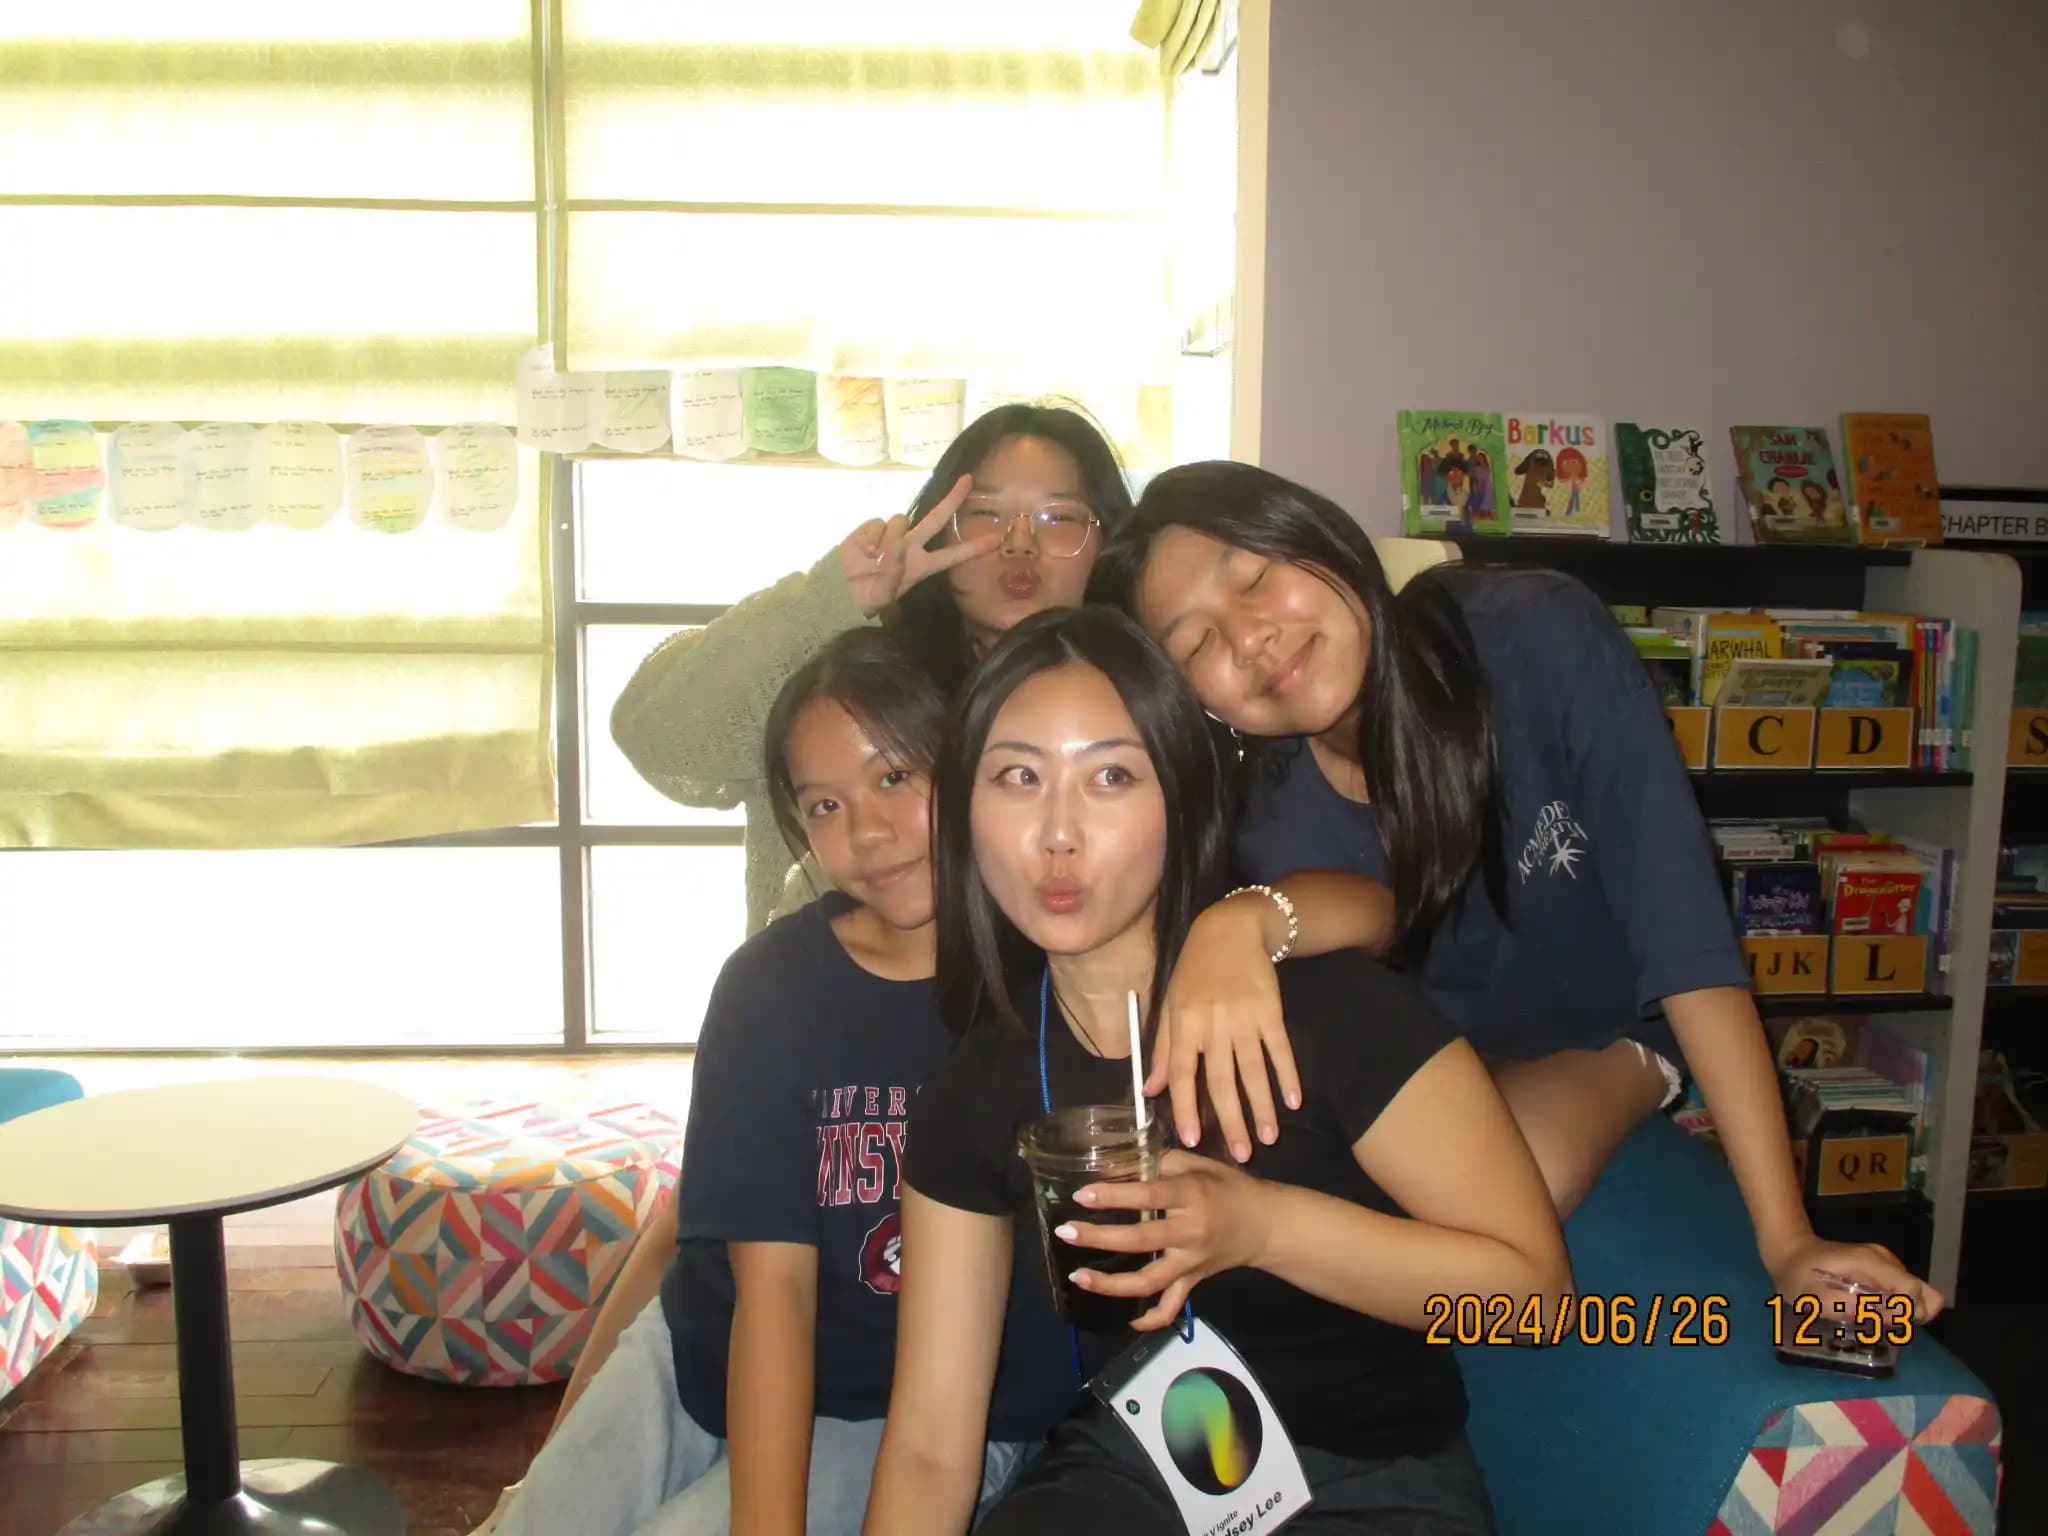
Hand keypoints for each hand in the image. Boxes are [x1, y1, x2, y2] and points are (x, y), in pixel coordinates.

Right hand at [836, 475, 998, 616]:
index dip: (972, 548)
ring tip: (872, 560)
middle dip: (953, 499)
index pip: (952, 556)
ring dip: (886, 541)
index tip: (995, 541)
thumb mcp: (886, 590)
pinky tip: (862, 550)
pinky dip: (867, 539)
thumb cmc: (868, 596)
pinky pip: (876, 525)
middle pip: (936, 519)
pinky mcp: (873, 527)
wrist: (840, 590)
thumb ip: (894, 564)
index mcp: (922, 565)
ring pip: (899, 522)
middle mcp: (912, 545)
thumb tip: (897, 541)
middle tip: (969, 480)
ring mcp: (893, 534)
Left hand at [1057, 1151, 1274, 1330]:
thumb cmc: (1228, 1187)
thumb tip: (1118, 1160)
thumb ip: (1161, 1162)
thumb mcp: (1199, 1164)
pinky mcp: (1194, 1282)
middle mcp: (1190, 1232)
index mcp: (1191, 1196)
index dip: (1114, 1195)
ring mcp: (1191, 1262)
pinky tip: (1126, 1319)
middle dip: (1100, 1238)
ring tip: (1078, 1278)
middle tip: (1066, 1233)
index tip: (1082, 1195)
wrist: (1265, 1224)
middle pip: (1141, 1239)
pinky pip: (1172, 1306)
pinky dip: (1151, 1318)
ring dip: (1112, 1284)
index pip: (1149, 1196)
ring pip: (1150, 1280)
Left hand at [1150, 892, 1299, 1161]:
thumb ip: (1164, 1050)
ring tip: (1270, 1137)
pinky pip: (1279, 1048)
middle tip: (1242, 1155)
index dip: (1186, 1108)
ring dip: (1263, 1107)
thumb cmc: (1195, 971)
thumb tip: (1150, 1089)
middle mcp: (1212, 1024)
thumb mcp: (1171, 1004)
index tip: (1190, 1140)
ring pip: (1252, 1070)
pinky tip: (1294, 1100)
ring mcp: (1243, 1017)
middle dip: (1231, 1120)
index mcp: (1183, 1024)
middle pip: (1221, 1080)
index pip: (1183, 1075)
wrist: (1230, 930)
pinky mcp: (1270, 1010)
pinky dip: (1288, 1075)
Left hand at [1764, 1230, 1946, 1324]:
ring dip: (1898, 1313)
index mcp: (1872, 1262)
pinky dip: (1891, 1306)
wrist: (1790, 1251)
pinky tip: (1866, 1309)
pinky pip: (1901, 1292)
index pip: (1914, 1290)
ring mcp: (1886, 1262)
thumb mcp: (1811, 1295)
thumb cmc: (1798, 1275)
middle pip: (1923, 1293)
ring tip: (1867, 1317)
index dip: (1907, 1313)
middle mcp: (1886, 1260)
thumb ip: (1842, 1304)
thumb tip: (1874, 1314)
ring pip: (1914, 1295)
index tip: (1885, 1324)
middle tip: (1876, 1324)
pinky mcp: (1882, 1269)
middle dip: (1907, 1316)